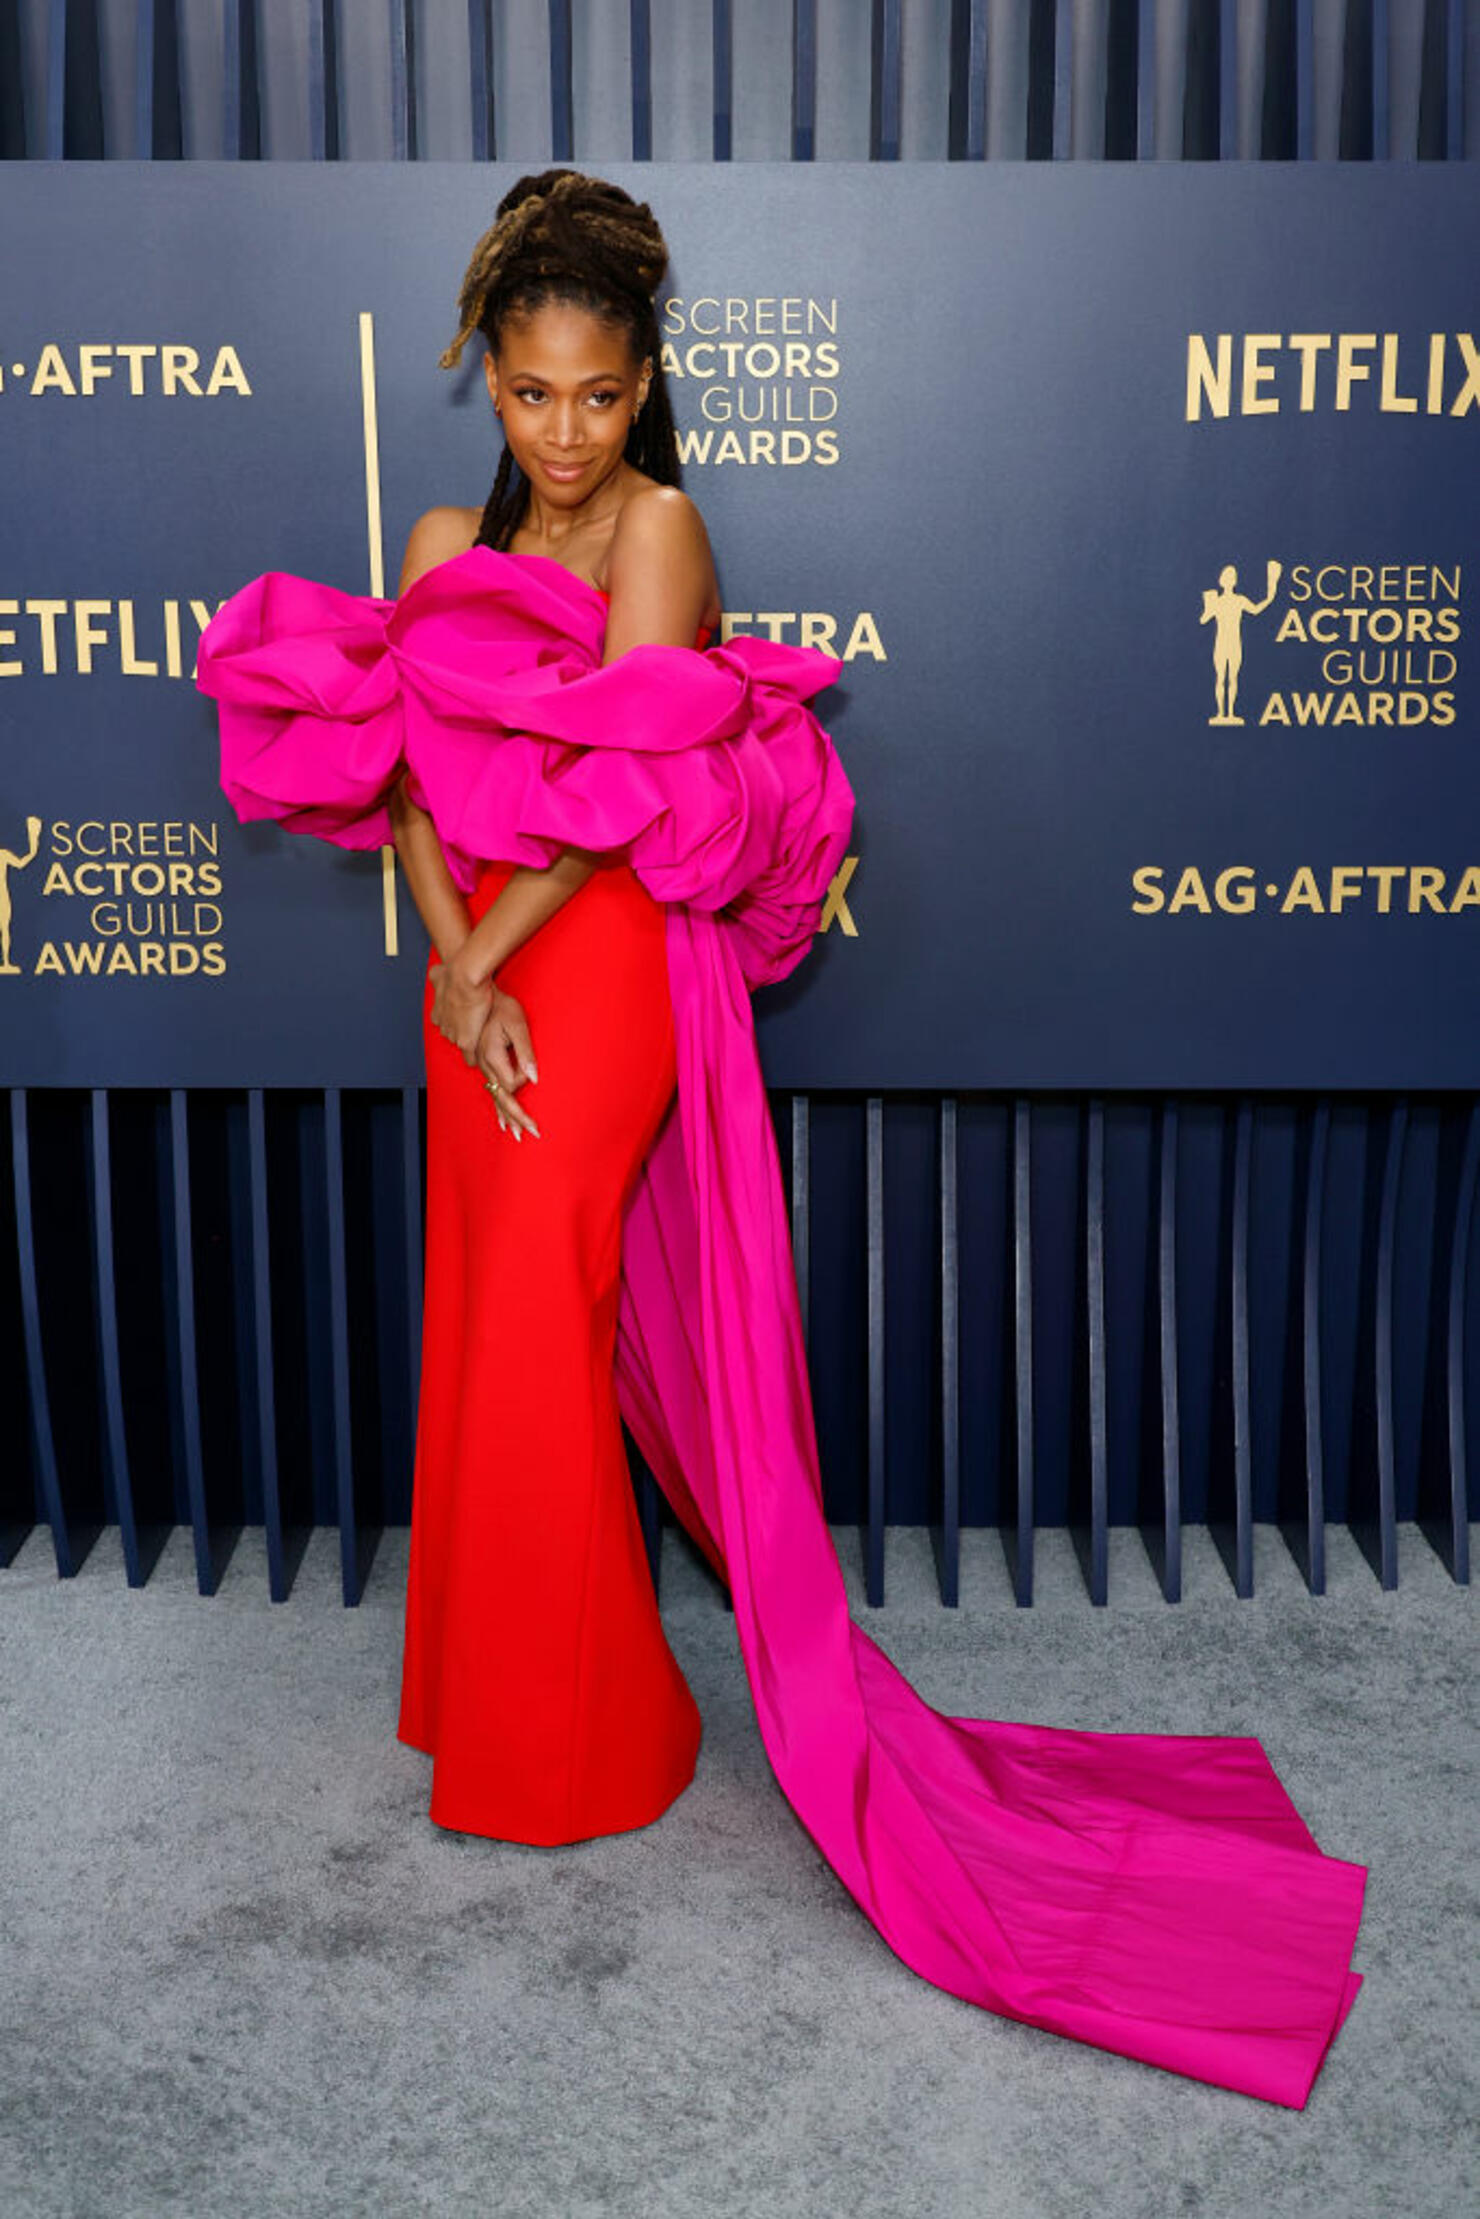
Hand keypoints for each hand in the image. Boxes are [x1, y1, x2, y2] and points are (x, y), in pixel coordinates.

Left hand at [429, 953, 494, 1061]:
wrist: (464, 977)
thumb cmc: (455, 973)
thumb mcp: (439, 974)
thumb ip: (436, 976)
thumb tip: (435, 972)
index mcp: (438, 1013)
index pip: (445, 1024)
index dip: (456, 1020)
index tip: (464, 1016)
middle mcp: (443, 1025)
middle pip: (452, 1034)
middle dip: (462, 1031)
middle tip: (474, 1025)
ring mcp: (453, 1034)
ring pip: (460, 1043)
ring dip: (469, 1041)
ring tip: (481, 1037)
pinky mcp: (465, 1042)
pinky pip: (470, 1057)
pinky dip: (474, 1058)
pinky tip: (480, 1059)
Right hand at [477, 987, 540, 1139]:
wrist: (475, 992)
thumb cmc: (499, 1004)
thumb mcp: (517, 1023)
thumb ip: (525, 1051)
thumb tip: (533, 1077)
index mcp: (492, 1055)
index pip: (512, 1084)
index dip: (524, 1089)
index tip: (534, 1090)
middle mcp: (483, 1063)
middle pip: (501, 1097)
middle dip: (516, 1117)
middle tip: (530, 1134)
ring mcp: (480, 1062)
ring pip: (494, 1095)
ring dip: (506, 1114)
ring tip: (515, 1133)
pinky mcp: (481, 1060)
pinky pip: (490, 1087)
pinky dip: (497, 1104)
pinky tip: (501, 1118)